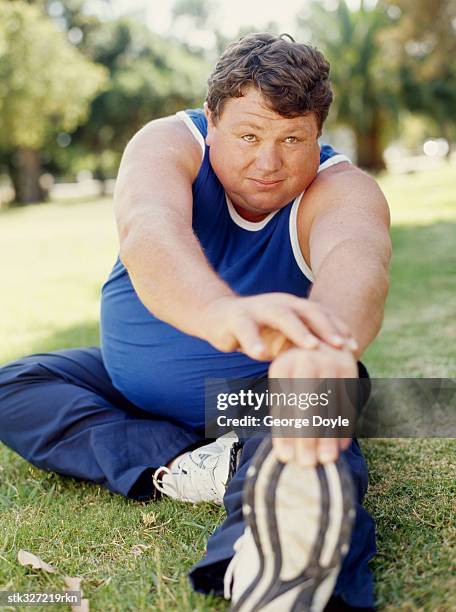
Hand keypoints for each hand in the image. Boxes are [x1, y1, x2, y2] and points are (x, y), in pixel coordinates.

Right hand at [200, 294, 357, 360]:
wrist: (217, 316)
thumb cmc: (257, 330)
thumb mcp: (283, 334)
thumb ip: (305, 343)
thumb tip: (335, 366)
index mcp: (293, 306)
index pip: (320, 314)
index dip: (337, 328)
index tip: (352, 345)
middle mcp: (278, 304)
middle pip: (306, 311)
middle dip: (325, 327)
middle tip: (339, 345)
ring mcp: (257, 309)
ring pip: (280, 316)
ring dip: (298, 331)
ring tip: (311, 346)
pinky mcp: (236, 320)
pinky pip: (246, 330)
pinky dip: (253, 342)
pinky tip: (261, 355)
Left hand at [268, 343, 357, 465]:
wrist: (319, 338)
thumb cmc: (295, 371)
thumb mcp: (282, 384)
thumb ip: (282, 414)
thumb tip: (284, 454)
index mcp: (282, 366)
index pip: (282, 405)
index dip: (283, 431)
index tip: (284, 457)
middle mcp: (306, 361)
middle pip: (306, 404)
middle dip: (306, 436)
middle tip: (306, 463)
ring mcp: (330, 362)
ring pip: (329, 405)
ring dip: (328, 436)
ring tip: (325, 460)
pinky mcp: (349, 367)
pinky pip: (348, 401)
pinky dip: (345, 425)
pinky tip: (341, 446)